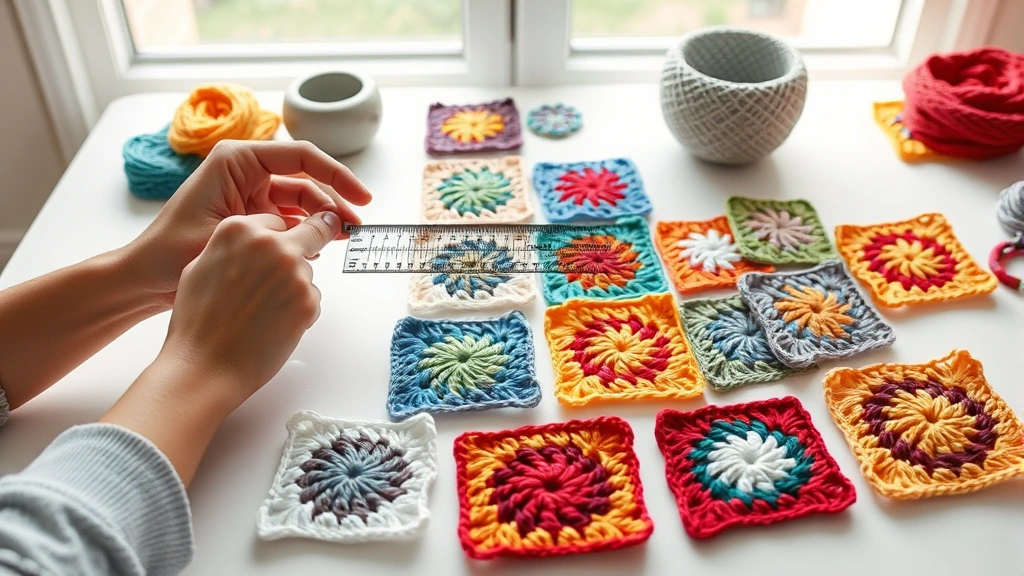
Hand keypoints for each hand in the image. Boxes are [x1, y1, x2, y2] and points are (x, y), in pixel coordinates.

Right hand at [100, 211, 339, 483]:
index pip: (276, 221)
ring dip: (295, 286)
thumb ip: (232, 246)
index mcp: (239, 230)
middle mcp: (270, 245)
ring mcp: (293, 272)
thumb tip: (250, 241)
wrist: (205, 366)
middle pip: (310, 233)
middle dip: (311, 242)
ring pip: (307, 271)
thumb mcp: (200, 266)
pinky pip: (312, 298)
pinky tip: (273, 324)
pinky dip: (299, 310)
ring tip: (263, 311)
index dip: (275, 238)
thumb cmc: (198, 323)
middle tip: (307, 255)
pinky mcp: (308, 301)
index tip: (279, 244)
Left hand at [124, 140, 371, 304]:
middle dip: (333, 203)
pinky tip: (319, 252)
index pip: (301, 157)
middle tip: (356, 228)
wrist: (143, 280)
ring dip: (323, 221)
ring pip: (301, 203)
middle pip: (306, 181)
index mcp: (236, 160)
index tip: (361, 197)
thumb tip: (325, 227)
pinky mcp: (251, 219)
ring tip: (344, 240)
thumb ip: (279, 227)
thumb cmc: (170, 253)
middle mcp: (245, 172)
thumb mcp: (231, 232)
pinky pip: (288, 221)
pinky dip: (306, 235)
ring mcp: (249, 195)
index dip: (337, 175)